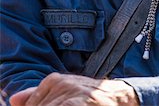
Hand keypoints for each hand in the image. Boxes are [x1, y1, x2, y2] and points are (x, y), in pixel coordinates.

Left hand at [9, 73, 139, 105]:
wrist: (120, 96)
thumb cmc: (90, 98)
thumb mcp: (64, 92)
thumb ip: (37, 95)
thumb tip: (12, 101)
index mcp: (54, 80)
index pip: (33, 105)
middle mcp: (61, 84)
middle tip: (70, 105)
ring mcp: (71, 94)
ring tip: (75, 105)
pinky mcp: (80, 102)